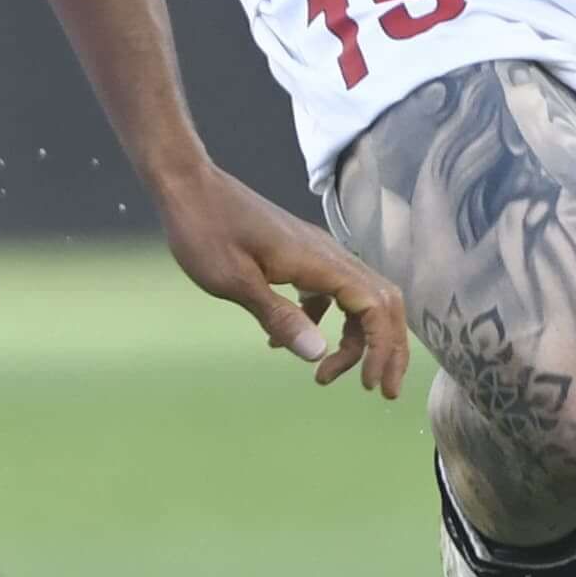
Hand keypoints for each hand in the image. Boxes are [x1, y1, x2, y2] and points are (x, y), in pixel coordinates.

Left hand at [154, 164, 411, 394]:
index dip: (381, 348)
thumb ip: (278, 316)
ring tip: (326, 376)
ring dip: (354, 339)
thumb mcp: (234, 280)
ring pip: (358, 299)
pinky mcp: (299, 255)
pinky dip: (320, 321)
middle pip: (381, 303)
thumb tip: (317, 353)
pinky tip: (282, 343)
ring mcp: (315, 253)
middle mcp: (328, 254)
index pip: (376, 307)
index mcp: (319, 261)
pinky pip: (327, 292)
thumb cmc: (205, 230)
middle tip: (379, 391)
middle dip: (387, 348)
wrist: (187, 186)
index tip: (367, 385)